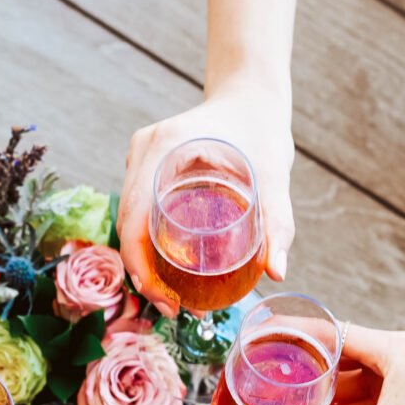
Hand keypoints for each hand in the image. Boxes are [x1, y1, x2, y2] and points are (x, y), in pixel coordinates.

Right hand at [117, 87, 294, 314]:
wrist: (251, 95)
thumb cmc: (261, 129)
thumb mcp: (273, 174)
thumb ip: (277, 221)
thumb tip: (277, 271)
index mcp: (163, 148)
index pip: (132, 218)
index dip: (139, 266)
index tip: (164, 299)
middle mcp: (144, 151)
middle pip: (127, 224)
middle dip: (144, 273)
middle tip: (175, 308)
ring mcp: (141, 157)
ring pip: (130, 220)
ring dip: (144, 260)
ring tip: (174, 296)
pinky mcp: (147, 164)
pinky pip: (138, 209)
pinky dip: (148, 241)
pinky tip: (169, 268)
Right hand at [257, 325, 404, 404]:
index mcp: (399, 349)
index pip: (331, 332)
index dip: (292, 336)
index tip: (259, 339)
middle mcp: (404, 353)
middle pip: (338, 354)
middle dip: (302, 370)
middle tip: (261, 379)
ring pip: (350, 379)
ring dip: (321, 396)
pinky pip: (365, 396)